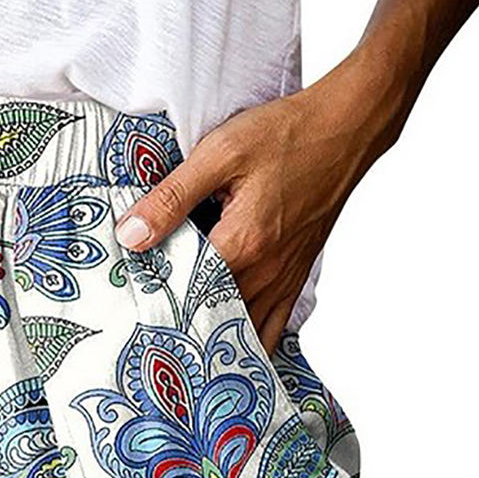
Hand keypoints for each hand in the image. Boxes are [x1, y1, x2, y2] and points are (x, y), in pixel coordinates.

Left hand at [114, 58, 386, 354]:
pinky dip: (250, 339)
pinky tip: (231, 347)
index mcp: (242, 244)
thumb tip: (131, 235)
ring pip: (243, 329)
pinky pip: (273, 325)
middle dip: (179, 324)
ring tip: (180, 349)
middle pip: (211, 316)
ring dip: (212, 338)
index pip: (185, 291)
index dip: (156, 299)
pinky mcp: (297, 275)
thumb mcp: (220, 154)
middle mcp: (267, 271)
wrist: (347, 128)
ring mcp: (285, 278)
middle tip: (146, 332)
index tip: (131, 305)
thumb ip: (172, 198)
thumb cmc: (286, 135)